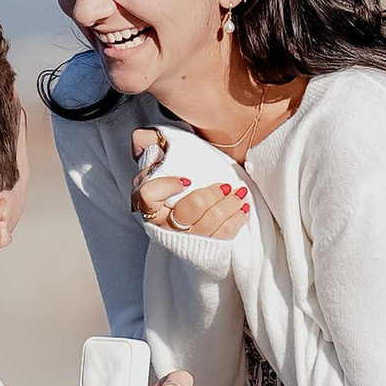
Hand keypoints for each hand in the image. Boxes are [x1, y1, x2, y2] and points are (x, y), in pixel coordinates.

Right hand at [131, 126, 249, 242]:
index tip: (186, 179)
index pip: (149, 195)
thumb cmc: (177, 176)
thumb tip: (143, 138)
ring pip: (210, 224)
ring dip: (228, 205)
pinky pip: (224, 236)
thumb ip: (147, 140)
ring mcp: (187, 239)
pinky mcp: (207, 247)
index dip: (166, 186)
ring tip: (238, 193)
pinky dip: (236, 219)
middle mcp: (166, 225)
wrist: (195, 200)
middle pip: (189, 210)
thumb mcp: (160, 155)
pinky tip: (242, 207)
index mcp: (150, 204)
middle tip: (224, 185)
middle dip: (211, 195)